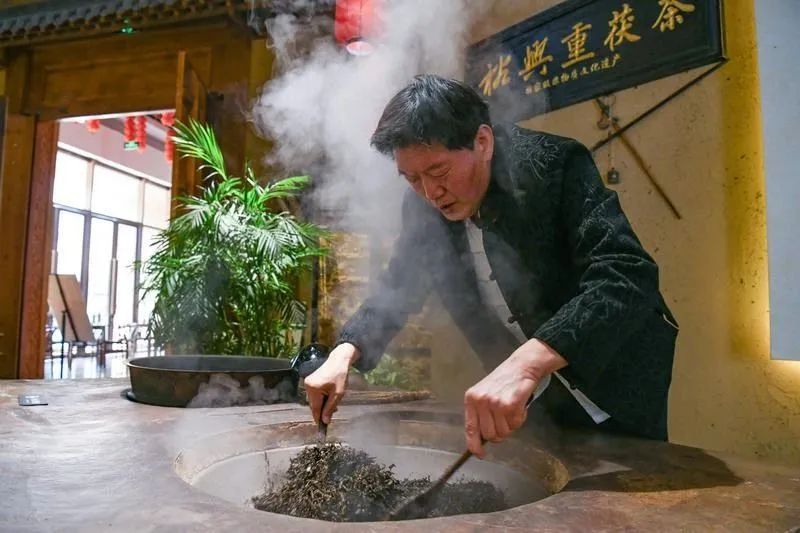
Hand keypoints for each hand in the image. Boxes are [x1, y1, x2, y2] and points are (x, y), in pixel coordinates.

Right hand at [304, 343, 359, 424]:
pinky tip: (329, 396)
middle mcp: (308, 386)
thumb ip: (330, 408)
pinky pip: (314, 395)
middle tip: (334, 411)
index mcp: (314, 388)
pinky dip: (321, 398)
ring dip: (322, 404)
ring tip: (333, 401)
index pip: (315, 408)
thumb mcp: (338, 394)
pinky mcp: (309, 381)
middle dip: (323, 410)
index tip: (321, 428)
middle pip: (314, 405)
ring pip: (314, 401)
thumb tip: (325, 421)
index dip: (318, 418)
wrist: (338, 360)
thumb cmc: (340, 375)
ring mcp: (307, 383)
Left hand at [464, 338, 566, 457]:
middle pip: (489, 435)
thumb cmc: (504, 380)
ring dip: (511, 425)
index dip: (474, 445)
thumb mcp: (485, 393)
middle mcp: (480, 401)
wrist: (522, 365)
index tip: (480, 454)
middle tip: (506, 421)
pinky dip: (520, 419)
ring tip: (512, 410)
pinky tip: (519, 406)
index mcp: (471, 399)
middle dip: (500, 433)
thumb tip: (481, 438)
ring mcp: (495, 403)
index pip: (470, 428)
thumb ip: (481, 413)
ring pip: (503, 432)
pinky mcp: (510, 404)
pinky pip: (516, 424)